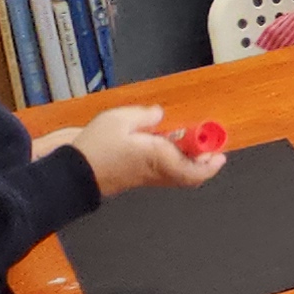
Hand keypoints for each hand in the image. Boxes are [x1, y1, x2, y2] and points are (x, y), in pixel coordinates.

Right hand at [60, 103, 223, 194]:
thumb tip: (159, 114)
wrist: (73, 173)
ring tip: (191, 144)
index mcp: (158, 158)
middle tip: (211, 148)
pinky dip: (173, 162)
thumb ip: (144, 116)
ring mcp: (146, 178)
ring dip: (190, 162)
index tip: (219, 151)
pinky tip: (167, 147)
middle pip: (190, 177)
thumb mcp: (119, 120)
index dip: (211, 163)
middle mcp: (156, 172)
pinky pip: (164, 173)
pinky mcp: (137, 179)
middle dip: (204, 163)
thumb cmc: (94, 149)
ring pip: (178, 176)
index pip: (195, 169)